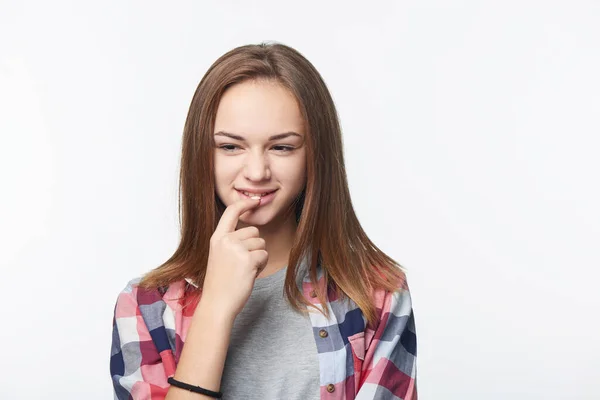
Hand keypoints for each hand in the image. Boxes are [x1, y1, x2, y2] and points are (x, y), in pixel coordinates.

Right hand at [200, 196, 268, 317]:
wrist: (217, 303)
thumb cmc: (220, 283)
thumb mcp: (219, 256)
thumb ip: (230, 242)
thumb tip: (251, 232)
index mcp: (217, 238)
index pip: (231, 212)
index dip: (244, 205)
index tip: (254, 201)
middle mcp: (226, 240)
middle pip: (254, 231)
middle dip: (255, 246)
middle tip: (242, 263)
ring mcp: (237, 249)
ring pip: (261, 244)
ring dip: (258, 257)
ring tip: (244, 270)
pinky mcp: (248, 260)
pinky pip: (264, 256)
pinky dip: (261, 266)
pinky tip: (249, 275)